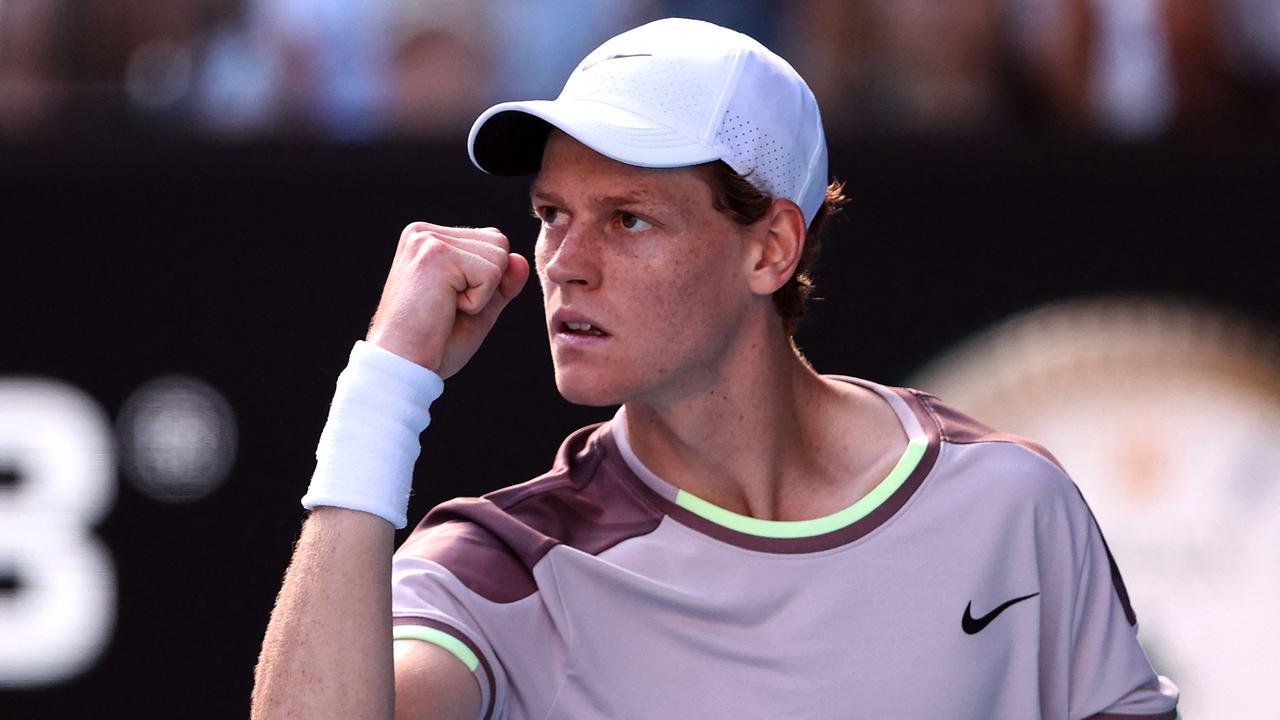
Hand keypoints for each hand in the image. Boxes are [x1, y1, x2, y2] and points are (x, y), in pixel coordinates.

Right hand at [366, 222, 529, 377]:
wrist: (402, 365)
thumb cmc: (434, 342)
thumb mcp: (478, 308)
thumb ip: (502, 283)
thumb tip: (521, 260)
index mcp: (427, 239)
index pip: (490, 240)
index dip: (487, 279)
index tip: (450, 302)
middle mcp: (423, 232)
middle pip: (498, 243)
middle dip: (487, 284)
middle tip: (447, 307)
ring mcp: (427, 240)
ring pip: (499, 256)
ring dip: (482, 294)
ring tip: (445, 307)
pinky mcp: (437, 255)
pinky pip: (492, 274)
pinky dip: (478, 301)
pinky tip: (445, 309)